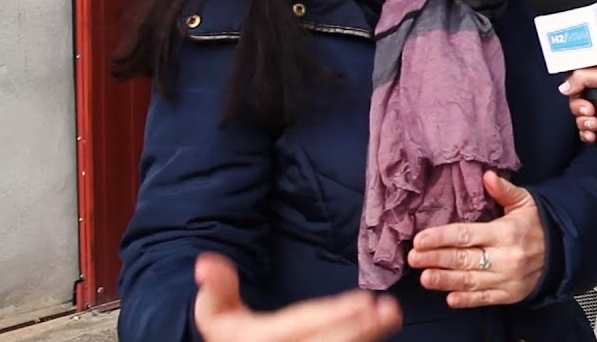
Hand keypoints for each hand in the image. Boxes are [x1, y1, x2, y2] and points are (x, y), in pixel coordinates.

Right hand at [193, 252, 400, 341]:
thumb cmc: (232, 338)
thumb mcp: (216, 315)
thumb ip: (217, 288)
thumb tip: (205, 262)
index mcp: (258, 341)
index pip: (301, 328)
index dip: (334, 316)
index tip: (365, 301)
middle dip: (359, 331)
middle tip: (390, 311)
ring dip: (365, 339)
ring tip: (392, 318)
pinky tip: (378, 334)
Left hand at [408, 171, 545, 307]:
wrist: (564, 251)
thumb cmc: (538, 224)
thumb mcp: (525, 201)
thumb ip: (504, 190)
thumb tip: (487, 175)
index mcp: (506, 232)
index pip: (467, 234)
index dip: (441, 237)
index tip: (420, 239)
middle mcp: (505, 257)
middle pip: (464, 259)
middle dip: (436, 258)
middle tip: (413, 258)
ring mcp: (507, 278)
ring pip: (470, 281)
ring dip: (445, 280)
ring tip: (424, 278)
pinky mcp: (510, 294)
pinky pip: (485, 298)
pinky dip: (467, 300)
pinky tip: (449, 298)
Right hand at [559, 60, 596, 149]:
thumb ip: (585, 75)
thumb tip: (567, 85)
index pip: (580, 74)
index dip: (574, 82)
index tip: (574, 89)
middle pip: (576, 96)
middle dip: (579, 105)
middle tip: (590, 108)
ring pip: (579, 115)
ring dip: (583, 120)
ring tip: (596, 121)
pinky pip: (585, 129)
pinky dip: (587, 132)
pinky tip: (595, 131)